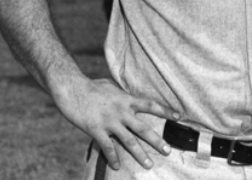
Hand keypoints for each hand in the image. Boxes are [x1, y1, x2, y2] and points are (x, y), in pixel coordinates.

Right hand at [53, 77, 179, 170]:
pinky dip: (113, 158)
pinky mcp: (96, 129)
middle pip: (144, 128)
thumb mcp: (111, 86)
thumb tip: (126, 95)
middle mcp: (122, 111)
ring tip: (149, 164)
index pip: (151, 105)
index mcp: (127, 99)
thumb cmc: (91, 86)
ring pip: (129, 141)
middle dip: (157, 141)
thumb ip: (121, 94)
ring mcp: (110, 121)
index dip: (166, 111)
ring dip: (140, 154)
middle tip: (168, 151)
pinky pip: (107, 147)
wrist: (72, 87)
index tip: (179, 117)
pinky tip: (118, 167)